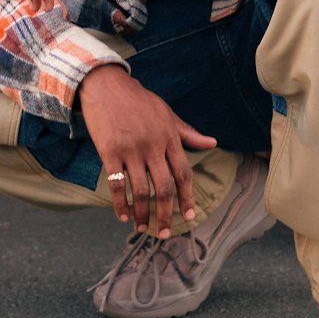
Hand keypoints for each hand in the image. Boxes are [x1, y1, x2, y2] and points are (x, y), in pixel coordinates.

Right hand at [77, 65, 217, 236]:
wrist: (106, 83)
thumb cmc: (137, 99)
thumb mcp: (166, 112)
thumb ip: (187, 132)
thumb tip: (212, 142)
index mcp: (169, 137)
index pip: (183, 173)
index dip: (188, 197)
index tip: (190, 217)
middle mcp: (153, 145)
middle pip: (164, 188)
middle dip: (166, 214)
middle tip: (164, 233)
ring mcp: (131, 149)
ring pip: (140, 190)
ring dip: (142, 214)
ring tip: (141, 227)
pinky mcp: (109, 151)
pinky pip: (116, 184)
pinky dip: (120, 204)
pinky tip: (122, 215)